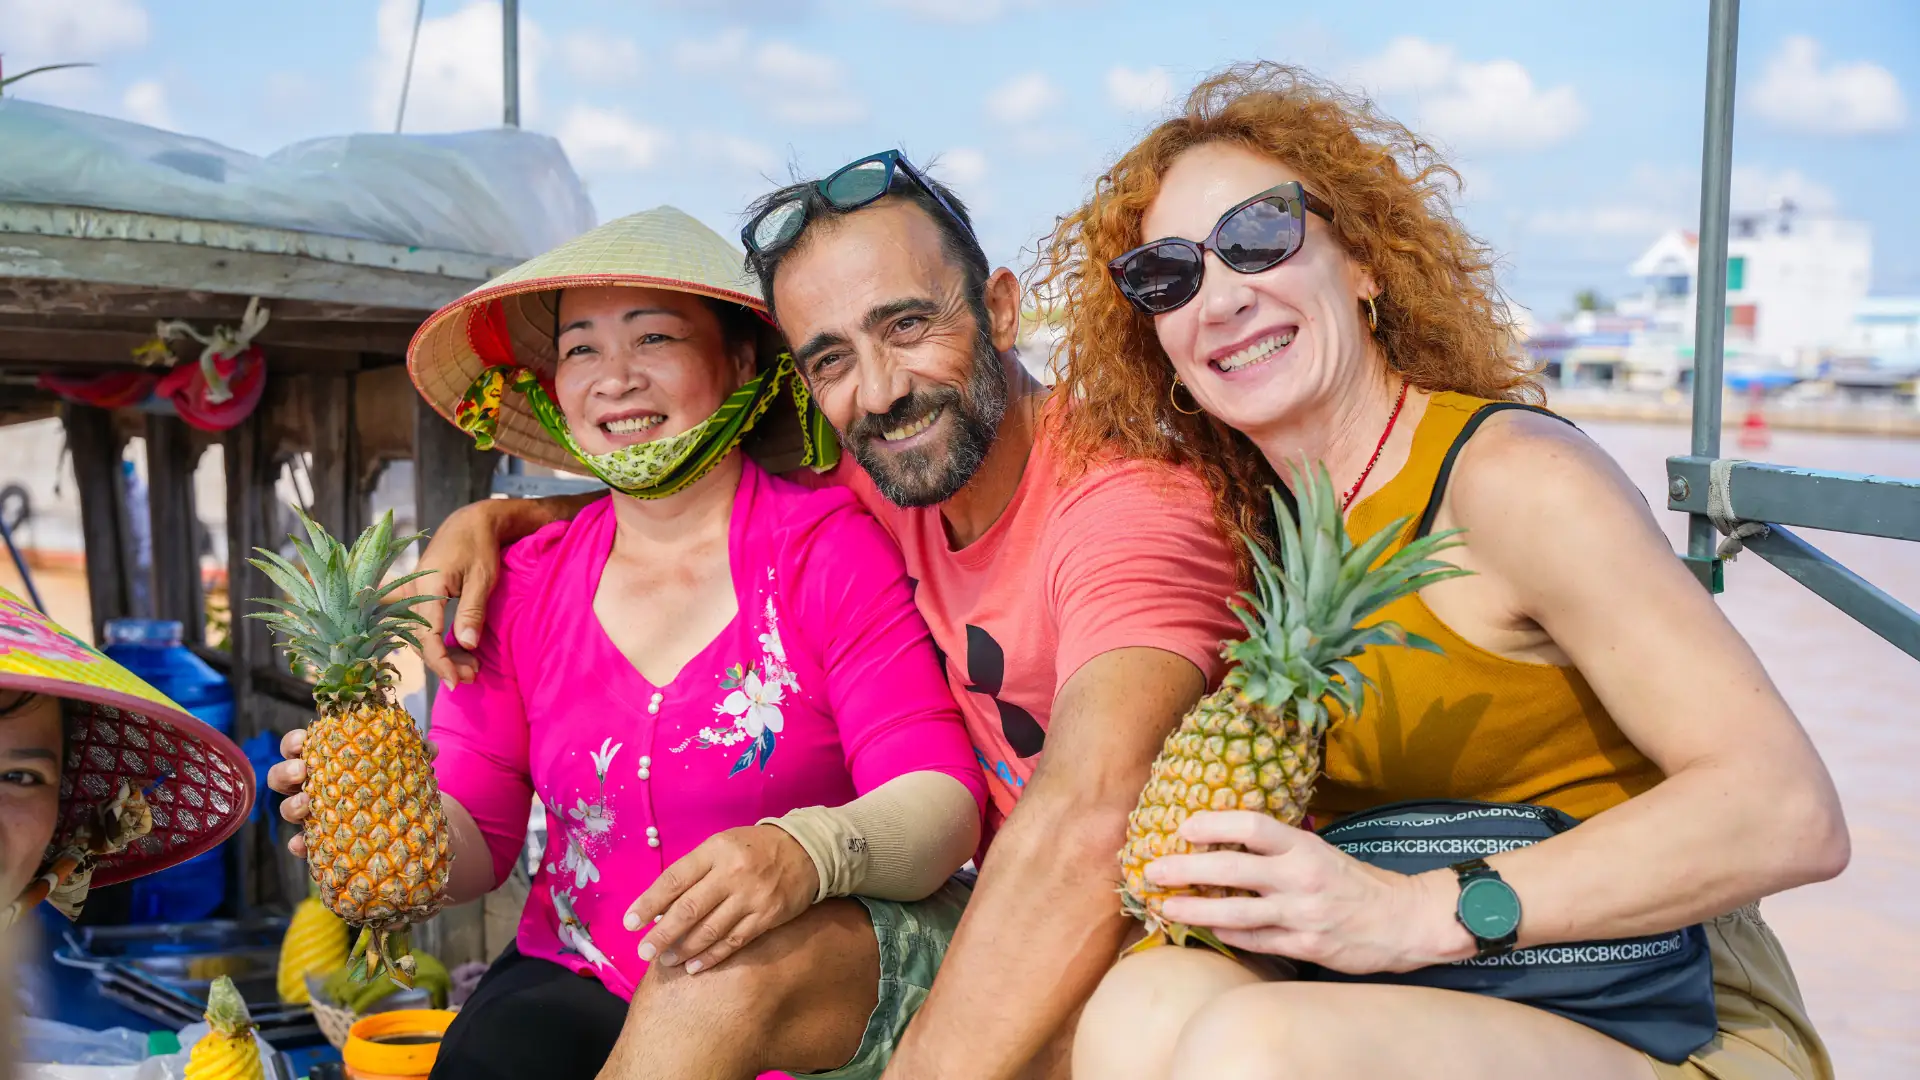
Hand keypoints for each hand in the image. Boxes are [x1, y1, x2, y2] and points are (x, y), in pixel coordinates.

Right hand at [267, 728, 436, 859]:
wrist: (401, 823)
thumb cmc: (391, 782)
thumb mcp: (403, 765)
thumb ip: (415, 753)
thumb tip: (430, 748)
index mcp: (325, 759)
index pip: (298, 745)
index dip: (294, 742)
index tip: (302, 741)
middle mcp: (311, 786)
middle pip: (282, 776)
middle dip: (286, 772)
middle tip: (302, 771)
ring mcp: (312, 815)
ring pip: (287, 808)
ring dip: (292, 806)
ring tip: (308, 804)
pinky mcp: (317, 841)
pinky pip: (301, 844)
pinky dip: (299, 844)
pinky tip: (303, 844)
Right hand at [410, 500, 504, 686]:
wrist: (471, 521)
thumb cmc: (479, 546)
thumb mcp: (483, 578)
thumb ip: (473, 611)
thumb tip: (468, 646)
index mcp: (427, 585)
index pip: (426, 635)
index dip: (440, 662)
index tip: (457, 680)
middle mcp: (412, 590)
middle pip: (419, 638)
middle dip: (444, 662)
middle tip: (472, 675)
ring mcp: (411, 592)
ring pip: (418, 633)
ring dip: (441, 653)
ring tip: (470, 667)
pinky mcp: (417, 594)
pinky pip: (419, 624)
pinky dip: (435, 640)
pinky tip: (452, 652)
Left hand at [622, 824, 818, 974]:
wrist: (806, 851)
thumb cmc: (752, 849)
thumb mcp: (721, 846)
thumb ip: (694, 872)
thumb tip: (661, 908)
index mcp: (714, 851)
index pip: (674, 880)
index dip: (649, 903)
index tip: (630, 923)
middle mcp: (731, 873)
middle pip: (689, 908)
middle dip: (662, 933)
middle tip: (644, 951)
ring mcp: (751, 896)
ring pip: (710, 929)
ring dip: (684, 948)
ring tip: (665, 961)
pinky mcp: (767, 916)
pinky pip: (734, 941)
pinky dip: (711, 956)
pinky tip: (694, 966)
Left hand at [1148, 811, 1473, 974]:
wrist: (1404, 920)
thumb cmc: (1354, 882)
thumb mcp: (1319, 851)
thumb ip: (1278, 847)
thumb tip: (1225, 837)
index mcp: (1304, 847)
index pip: (1252, 826)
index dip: (1213, 824)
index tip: (1183, 827)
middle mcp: (1300, 878)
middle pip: (1232, 870)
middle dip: (1186, 869)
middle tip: (1154, 869)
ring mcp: (1301, 915)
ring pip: (1236, 913)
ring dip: (1195, 911)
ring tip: (1165, 906)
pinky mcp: (1304, 947)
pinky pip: (1255, 941)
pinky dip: (1227, 935)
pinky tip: (1207, 931)